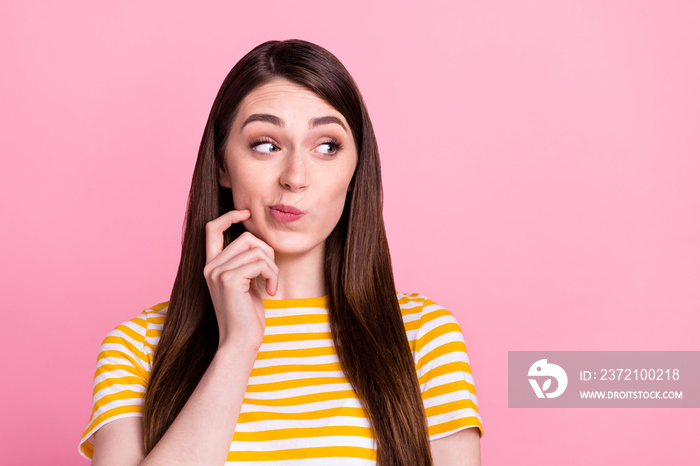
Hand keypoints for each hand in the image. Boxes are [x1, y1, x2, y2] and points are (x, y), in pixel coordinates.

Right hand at [203, 209, 278, 350]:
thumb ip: (246, 262)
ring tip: (270, 285)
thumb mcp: (246, 283)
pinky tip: (270, 291)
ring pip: (257, 250)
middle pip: (246, 238)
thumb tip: (258, 240)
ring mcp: (217, 272)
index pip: (211, 228)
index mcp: (211, 266)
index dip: (229, 216)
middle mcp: (210, 266)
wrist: (240, 342)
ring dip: (272, 267)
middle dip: (267, 253)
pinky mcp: (229, 279)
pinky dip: (272, 275)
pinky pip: (261, 263)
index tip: (246, 213)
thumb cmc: (247, 316)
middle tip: (270, 275)